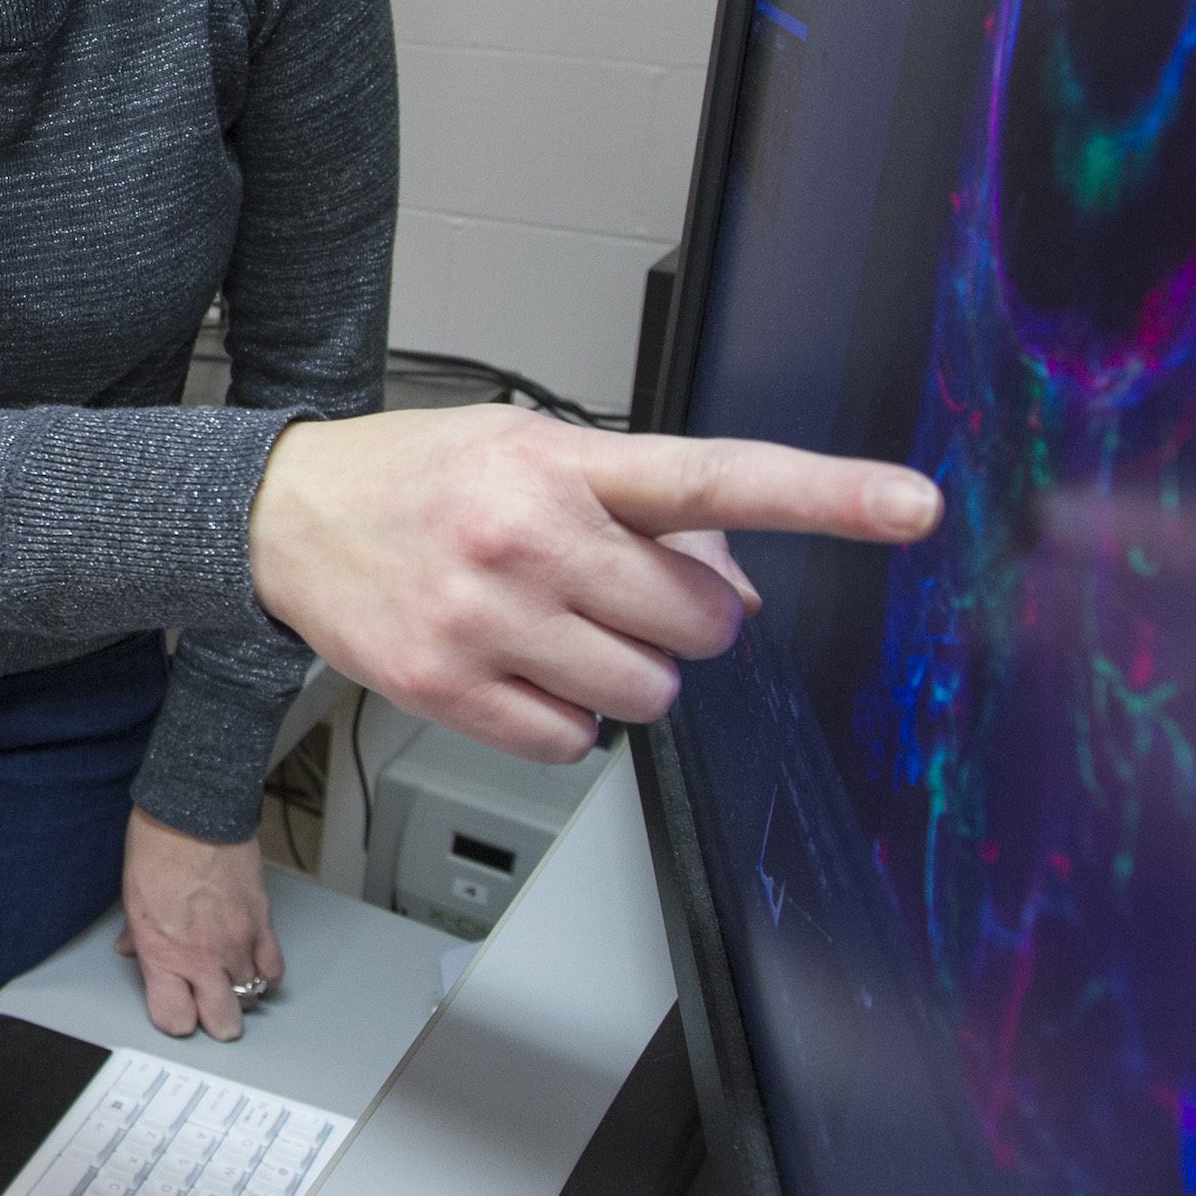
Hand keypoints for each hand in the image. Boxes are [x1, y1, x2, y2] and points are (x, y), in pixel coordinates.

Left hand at [116, 810, 282, 1041]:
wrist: (194, 813)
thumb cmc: (158, 849)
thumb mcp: (132, 899)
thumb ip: (137, 936)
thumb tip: (133, 949)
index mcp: (163, 954)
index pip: (176, 1019)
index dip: (177, 1019)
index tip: (176, 1009)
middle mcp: (203, 957)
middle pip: (224, 1023)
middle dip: (216, 1020)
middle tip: (209, 1005)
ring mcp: (237, 943)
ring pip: (251, 997)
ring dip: (239, 993)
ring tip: (227, 977)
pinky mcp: (263, 924)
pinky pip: (273, 969)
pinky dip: (265, 972)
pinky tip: (253, 963)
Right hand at [248, 407, 939, 762]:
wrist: (282, 516)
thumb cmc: (420, 478)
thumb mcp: (532, 452)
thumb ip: (640, 509)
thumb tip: (736, 589)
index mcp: (561, 464)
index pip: (716, 479)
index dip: (826, 494)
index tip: (912, 504)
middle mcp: (527, 537)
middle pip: (701, 622)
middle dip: (683, 620)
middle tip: (617, 593)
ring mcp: (486, 619)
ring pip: (648, 693)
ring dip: (626, 674)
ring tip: (558, 630)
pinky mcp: (448, 689)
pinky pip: (575, 743)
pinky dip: (564, 719)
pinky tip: (516, 668)